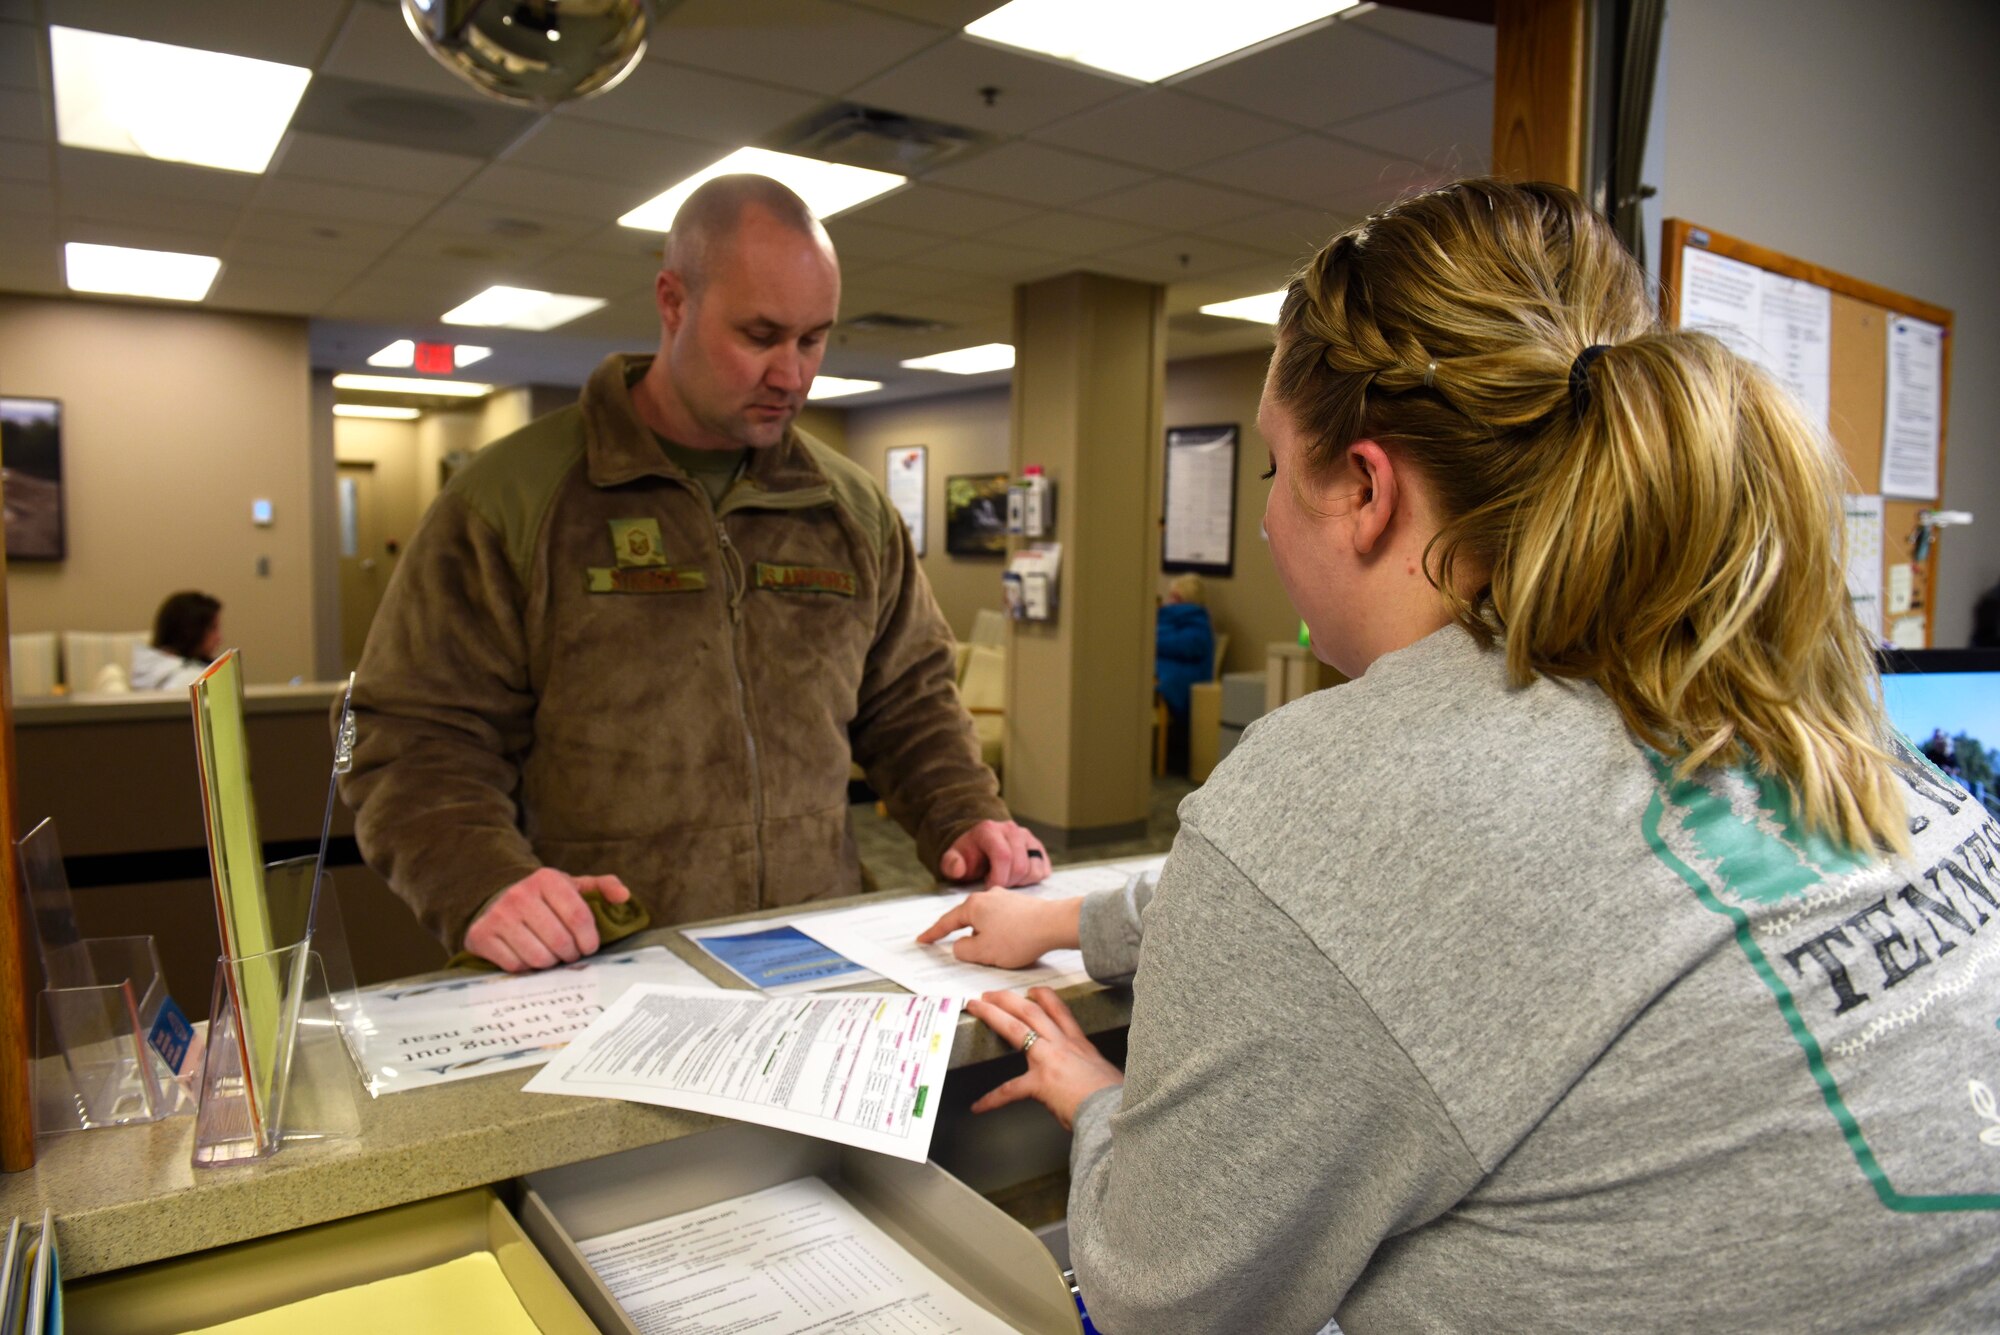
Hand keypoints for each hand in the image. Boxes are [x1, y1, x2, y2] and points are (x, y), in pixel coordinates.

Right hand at [463, 868, 631, 972]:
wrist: (495, 900)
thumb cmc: (543, 899)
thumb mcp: (572, 887)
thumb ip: (601, 887)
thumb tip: (624, 896)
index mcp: (546, 879)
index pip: (579, 917)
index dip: (589, 939)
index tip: (589, 947)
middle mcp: (519, 894)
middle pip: (560, 941)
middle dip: (571, 954)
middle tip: (570, 953)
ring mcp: (498, 916)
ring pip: (538, 957)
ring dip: (551, 963)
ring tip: (551, 954)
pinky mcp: (481, 935)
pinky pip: (516, 966)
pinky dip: (527, 968)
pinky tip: (529, 956)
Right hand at [915, 891, 1080, 968]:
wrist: (1054, 924)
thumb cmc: (1017, 938)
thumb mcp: (982, 952)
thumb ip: (962, 950)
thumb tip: (959, 945)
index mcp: (973, 906)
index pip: (947, 922)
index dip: (933, 934)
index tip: (923, 939)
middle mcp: (988, 896)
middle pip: (968, 919)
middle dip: (965, 936)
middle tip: (961, 948)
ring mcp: (1006, 898)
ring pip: (987, 921)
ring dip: (987, 937)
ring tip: (995, 952)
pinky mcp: (1022, 905)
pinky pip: (1004, 921)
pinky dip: (1002, 934)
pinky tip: (1011, 944)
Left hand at [939, 819, 1048, 886]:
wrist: (980, 847)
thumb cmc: (968, 855)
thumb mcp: (953, 859)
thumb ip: (951, 864)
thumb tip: (959, 868)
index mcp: (990, 830)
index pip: (1003, 856)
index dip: (999, 877)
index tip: (989, 887)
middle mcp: (1012, 830)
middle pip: (1020, 865)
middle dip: (1008, 883)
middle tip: (997, 887)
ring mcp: (1028, 838)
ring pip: (1034, 869)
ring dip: (1021, 882)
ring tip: (1006, 881)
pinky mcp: (1038, 848)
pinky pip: (1043, 870)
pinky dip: (1032, 879)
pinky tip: (1017, 878)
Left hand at [965, 987, 1122, 1130]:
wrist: (1117, 1111)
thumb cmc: (1117, 1101)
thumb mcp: (1107, 1075)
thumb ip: (1092, 1073)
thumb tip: (1091, 1083)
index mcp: (1080, 1045)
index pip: (1059, 1012)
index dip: (1044, 998)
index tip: (1032, 991)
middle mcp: (1064, 1046)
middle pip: (1032, 1011)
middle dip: (1009, 999)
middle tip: (991, 993)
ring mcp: (1050, 1060)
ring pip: (1017, 1028)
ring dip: (993, 1014)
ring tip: (977, 1007)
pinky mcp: (1041, 1083)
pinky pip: (1009, 1090)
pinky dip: (992, 1099)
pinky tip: (979, 1106)